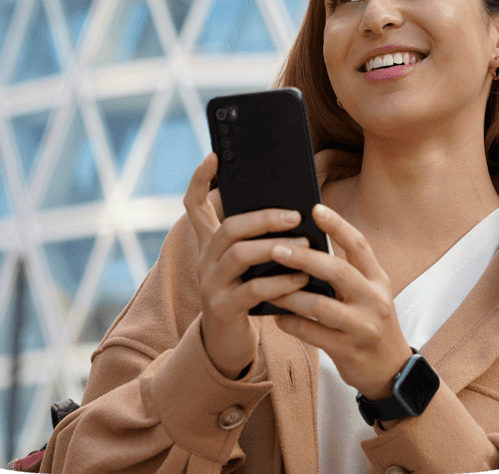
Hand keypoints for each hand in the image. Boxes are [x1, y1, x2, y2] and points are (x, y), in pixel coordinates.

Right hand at [183, 152, 313, 378]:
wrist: (229, 343)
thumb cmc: (248, 295)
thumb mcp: (250, 264)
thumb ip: (262, 239)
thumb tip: (296, 210)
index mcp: (210, 245)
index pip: (194, 205)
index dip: (200, 179)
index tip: (214, 155)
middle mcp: (204, 261)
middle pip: (228, 228)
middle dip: (263, 218)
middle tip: (295, 215)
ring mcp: (210, 285)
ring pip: (239, 256)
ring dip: (275, 247)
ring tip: (304, 244)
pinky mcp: (223, 310)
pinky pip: (252, 290)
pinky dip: (280, 283)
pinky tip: (302, 278)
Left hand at [266, 203, 413, 399]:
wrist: (391, 370)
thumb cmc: (369, 323)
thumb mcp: (368, 294)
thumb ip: (346, 272)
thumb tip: (306, 246)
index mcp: (377, 279)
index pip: (359, 245)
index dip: (338, 225)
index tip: (315, 208)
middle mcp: (374, 299)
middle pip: (337, 271)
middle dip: (304, 258)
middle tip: (276, 249)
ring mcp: (363, 326)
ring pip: (322, 306)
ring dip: (291, 294)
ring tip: (269, 286)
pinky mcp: (349, 350)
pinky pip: (314, 334)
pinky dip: (292, 323)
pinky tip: (278, 316)